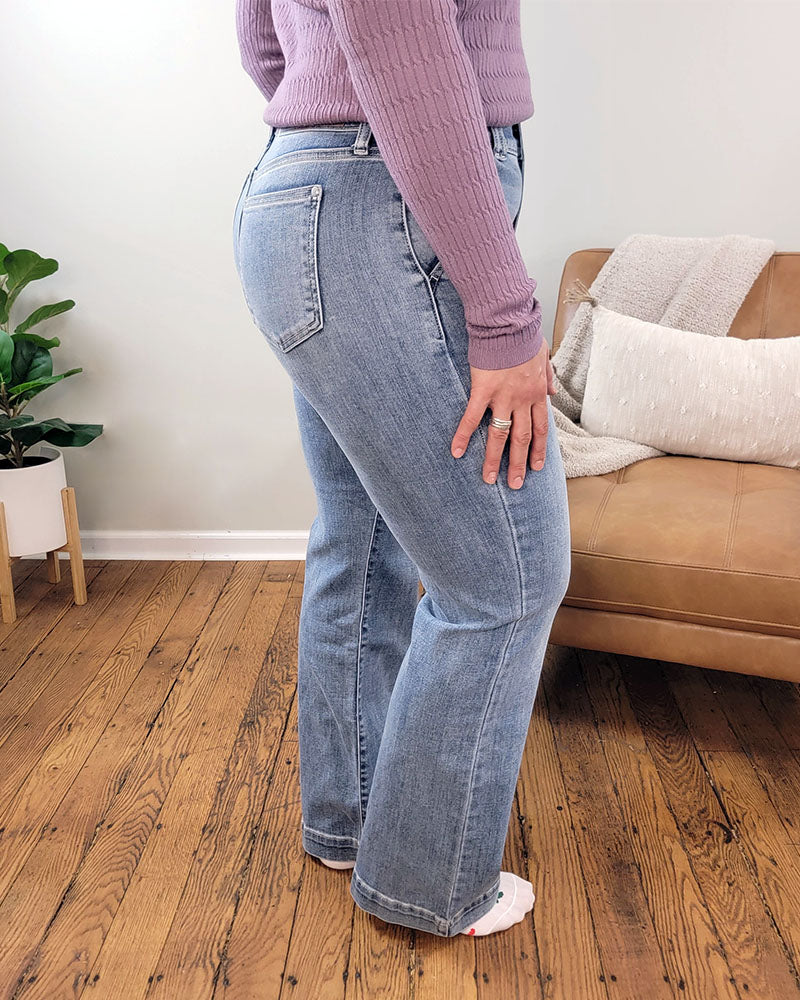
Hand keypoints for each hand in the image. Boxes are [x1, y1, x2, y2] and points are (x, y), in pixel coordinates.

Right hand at [450, 338, 550, 488]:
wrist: (509, 321)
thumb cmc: (524, 335)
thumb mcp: (543, 356)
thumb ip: (548, 377)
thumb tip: (553, 393)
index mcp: (536, 393)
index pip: (540, 429)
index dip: (539, 450)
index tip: (537, 467)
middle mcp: (522, 400)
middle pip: (522, 439)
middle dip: (519, 464)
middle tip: (516, 484)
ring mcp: (502, 397)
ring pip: (500, 435)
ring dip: (495, 460)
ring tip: (489, 479)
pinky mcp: (483, 390)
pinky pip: (472, 418)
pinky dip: (463, 436)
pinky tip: (456, 452)